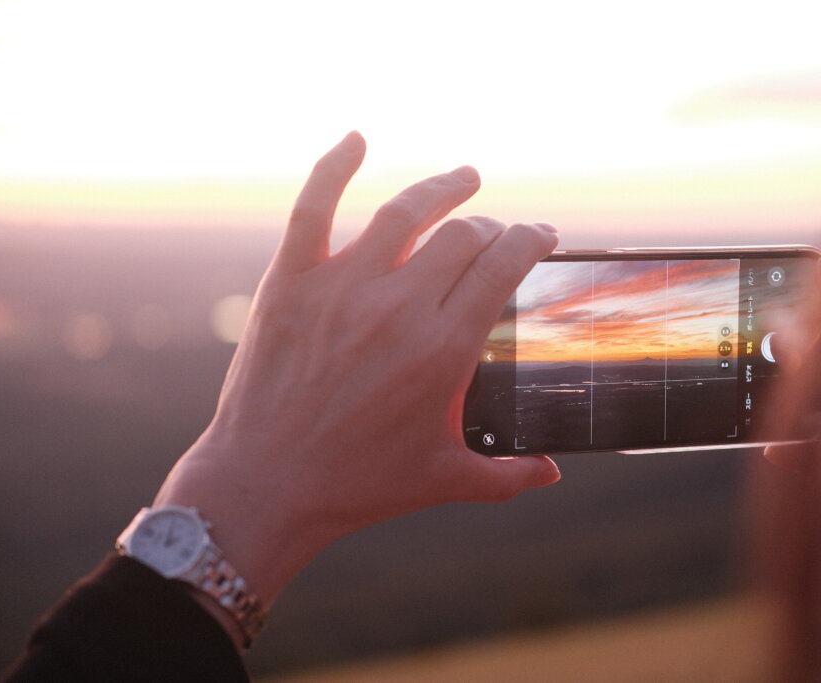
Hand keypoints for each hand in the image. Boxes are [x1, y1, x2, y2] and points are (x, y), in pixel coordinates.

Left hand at [153, 132, 560, 614]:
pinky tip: (356, 138)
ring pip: (405, 211)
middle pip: (464, 235)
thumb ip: (510, 474)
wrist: (266, 485)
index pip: (504, 266)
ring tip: (464, 177)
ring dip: (442, 187)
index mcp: (444, 349)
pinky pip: (313, 206)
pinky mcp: (291, 282)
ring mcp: (342, 288)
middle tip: (494, 233)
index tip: (540, 235)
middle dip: (491, 227)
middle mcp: (398, 308)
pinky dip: (334, 165)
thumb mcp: (446, 481)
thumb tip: (553, 472)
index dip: (530, 240)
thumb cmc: (359, 484)